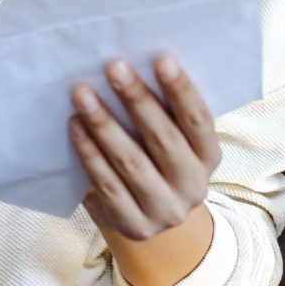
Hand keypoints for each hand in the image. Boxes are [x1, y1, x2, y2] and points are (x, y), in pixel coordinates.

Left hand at [69, 55, 221, 240]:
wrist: (144, 216)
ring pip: (131, 162)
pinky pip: (107, 184)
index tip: (162, 59)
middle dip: (137, 99)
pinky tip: (75, 126)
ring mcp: (165, 211)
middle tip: (114, 67)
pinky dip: (89, 153)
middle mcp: (193, 187)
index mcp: (209, 157)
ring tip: (83, 94)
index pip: (198, 121)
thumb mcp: (172, 141)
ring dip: (104, 123)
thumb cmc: (153, 160)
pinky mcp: (134, 226)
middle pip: (164, 139)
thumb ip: (163, 112)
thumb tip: (133, 65)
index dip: (182, 90)